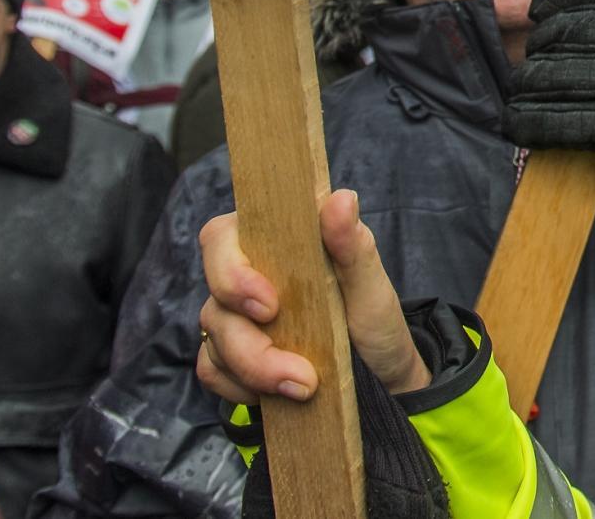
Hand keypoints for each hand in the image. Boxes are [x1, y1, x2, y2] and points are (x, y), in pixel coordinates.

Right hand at [194, 190, 428, 404]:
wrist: (381, 381)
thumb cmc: (374, 324)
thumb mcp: (372, 288)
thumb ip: (353, 245)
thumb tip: (341, 198)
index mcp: (277, 243)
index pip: (222, 237)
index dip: (231, 270)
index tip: (269, 305)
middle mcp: (248, 275)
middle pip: (215, 299)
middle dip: (250, 344)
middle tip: (300, 372)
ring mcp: (235, 318)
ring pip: (214, 341)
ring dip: (256, 371)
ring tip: (306, 387)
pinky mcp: (230, 358)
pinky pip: (213, 372)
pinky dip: (243, 389)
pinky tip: (281, 396)